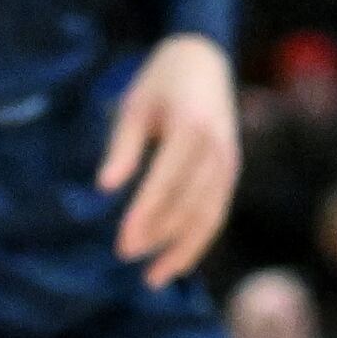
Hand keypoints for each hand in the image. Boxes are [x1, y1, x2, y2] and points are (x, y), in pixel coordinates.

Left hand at [98, 33, 240, 286]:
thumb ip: (123, 148)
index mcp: (190, 129)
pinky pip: (217, 213)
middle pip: (189, 206)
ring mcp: (229, 164)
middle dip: (159, 237)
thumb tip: (105, 189)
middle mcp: (217, 151)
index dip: (145, 216)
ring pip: (208, 217)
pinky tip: (179, 258)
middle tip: (127, 257)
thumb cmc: (161, 81)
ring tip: (157, 276)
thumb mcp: (134, 106)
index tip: (123, 243)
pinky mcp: (231, 172)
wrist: (207, 60)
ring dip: (183, 250)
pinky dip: (199, 240)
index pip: (166, 183)